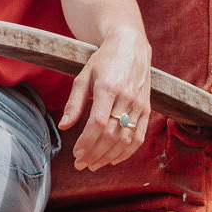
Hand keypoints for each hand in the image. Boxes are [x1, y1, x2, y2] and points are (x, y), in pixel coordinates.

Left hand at [58, 28, 150, 170]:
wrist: (131, 47)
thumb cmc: (104, 61)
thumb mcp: (83, 77)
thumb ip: (74, 103)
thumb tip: (64, 126)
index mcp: (108, 88)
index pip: (98, 123)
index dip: (87, 142)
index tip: (76, 154)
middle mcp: (127, 97)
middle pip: (111, 135)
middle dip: (94, 154)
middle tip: (80, 165)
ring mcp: (140, 104)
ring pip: (126, 140)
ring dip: (108, 157)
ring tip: (93, 165)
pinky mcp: (147, 109)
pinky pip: (139, 137)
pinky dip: (127, 152)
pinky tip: (113, 160)